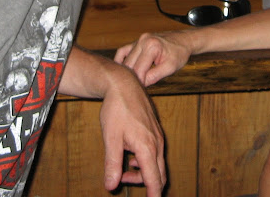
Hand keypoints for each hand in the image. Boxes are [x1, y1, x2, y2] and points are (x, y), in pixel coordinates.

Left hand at [99, 66, 165, 195]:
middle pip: (159, 174)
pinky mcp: (155, 130)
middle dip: (145, 184)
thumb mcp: (110, 138)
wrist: (123, 84)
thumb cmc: (116, 110)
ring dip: (143, 172)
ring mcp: (157, 136)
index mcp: (147, 147)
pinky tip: (129, 156)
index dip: (153, 195)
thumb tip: (111, 185)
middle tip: (124, 182)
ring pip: (156, 163)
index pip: (154, 179)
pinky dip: (144, 160)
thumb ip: (112, 164)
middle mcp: (157, 143)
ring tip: (123, 170)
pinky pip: (155, 152)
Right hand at [115, 31, 192, 85]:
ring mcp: (138, 40)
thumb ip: (155, 76)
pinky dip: (121, 61)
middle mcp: (142, 41)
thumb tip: (141, 85)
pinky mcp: (136, 41)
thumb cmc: (179, 54)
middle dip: (131, 78)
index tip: (139, 92)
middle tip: (133, 90)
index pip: (138, 70)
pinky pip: (123, 51)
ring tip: (128, 83)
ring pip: (125, 59)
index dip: (138, 82)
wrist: (182, 41)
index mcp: (152, 46)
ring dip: (125, 71)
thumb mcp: (170, 67)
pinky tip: (122, 72)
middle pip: (129, 65)